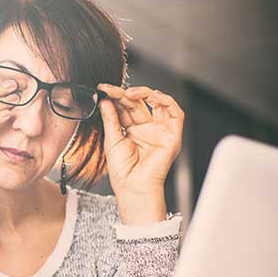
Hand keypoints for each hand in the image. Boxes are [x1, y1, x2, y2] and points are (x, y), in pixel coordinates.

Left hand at [96, 84, 184, 223]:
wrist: (132, 187)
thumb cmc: (122, 171)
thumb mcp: (111, 140)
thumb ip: (110, 119)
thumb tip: (105, 100)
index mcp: (132, 130)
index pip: (125, 107)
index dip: (115, 97)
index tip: (102, 89)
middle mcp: (147, 128)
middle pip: (138, 103)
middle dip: (124, 93)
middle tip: (111, 89)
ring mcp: (160, 131)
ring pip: (158, 103)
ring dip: (145, 93)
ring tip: (129, 93)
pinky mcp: (172, 136)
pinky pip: (175, 113)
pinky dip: (167, 101)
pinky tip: (153, 96)